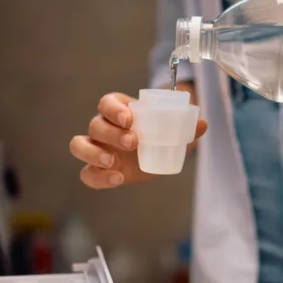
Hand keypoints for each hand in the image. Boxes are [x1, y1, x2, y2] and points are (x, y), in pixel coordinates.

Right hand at [70, 91, 207, 188]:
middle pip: (95, 124)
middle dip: (112, 133)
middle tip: (133, 142)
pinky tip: (117, 179)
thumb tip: (203, 124)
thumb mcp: (173, 130)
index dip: (114, 109)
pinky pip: (86, 174)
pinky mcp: (96, 170)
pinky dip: (98, 177)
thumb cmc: (158, 135)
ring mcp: (96, 148)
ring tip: (113, 162)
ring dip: (93, 153)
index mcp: (118, 110)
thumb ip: (186, 127)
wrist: (154, 155)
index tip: (129, 118)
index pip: (107, 103)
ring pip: (79, 145)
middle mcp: (102, 127)